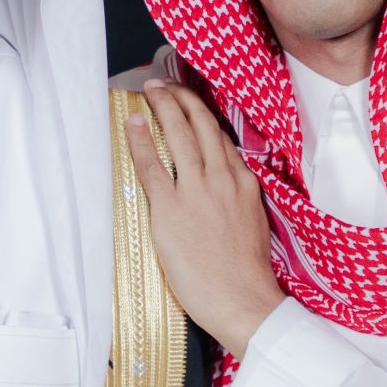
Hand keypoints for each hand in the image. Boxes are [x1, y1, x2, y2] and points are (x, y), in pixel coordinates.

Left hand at [124, 80, 286, 355]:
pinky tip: (133, 123)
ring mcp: (198, 191)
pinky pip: (153, 165)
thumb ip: (238, 201)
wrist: (244, 301)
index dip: (203, 115)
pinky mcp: (172, 209)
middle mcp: (223, 178)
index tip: (190, 103)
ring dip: (163, 106)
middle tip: (164, 84)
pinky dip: (142, 140)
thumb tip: (222, 194)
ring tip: (150, 91)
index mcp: (245, 184)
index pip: (221, 138)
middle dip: (181, 98)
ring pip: (179, 135)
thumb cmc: (246, 275)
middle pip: (201, 125)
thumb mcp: (252, 226)